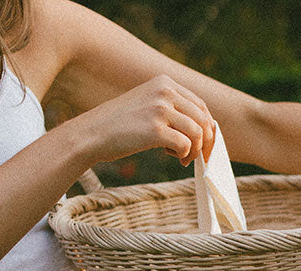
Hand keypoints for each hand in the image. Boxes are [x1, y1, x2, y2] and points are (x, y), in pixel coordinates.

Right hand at [69, 74, 216, 167]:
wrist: (92, 134)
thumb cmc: (121, 125)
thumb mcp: (148, 105)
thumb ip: (172, 109)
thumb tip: (204, 128)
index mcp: (164, 82)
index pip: (201, 106)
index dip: (208, 128)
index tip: (204, 145)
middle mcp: (164, 91)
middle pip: (203, 119)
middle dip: (206, 142)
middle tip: (198, 157)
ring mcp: (160, 109)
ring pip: (198, 133)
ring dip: (195, 150)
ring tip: (182, 158)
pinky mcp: (155, 129)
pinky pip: (185, 145)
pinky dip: (184, 155)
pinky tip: (173, 157)